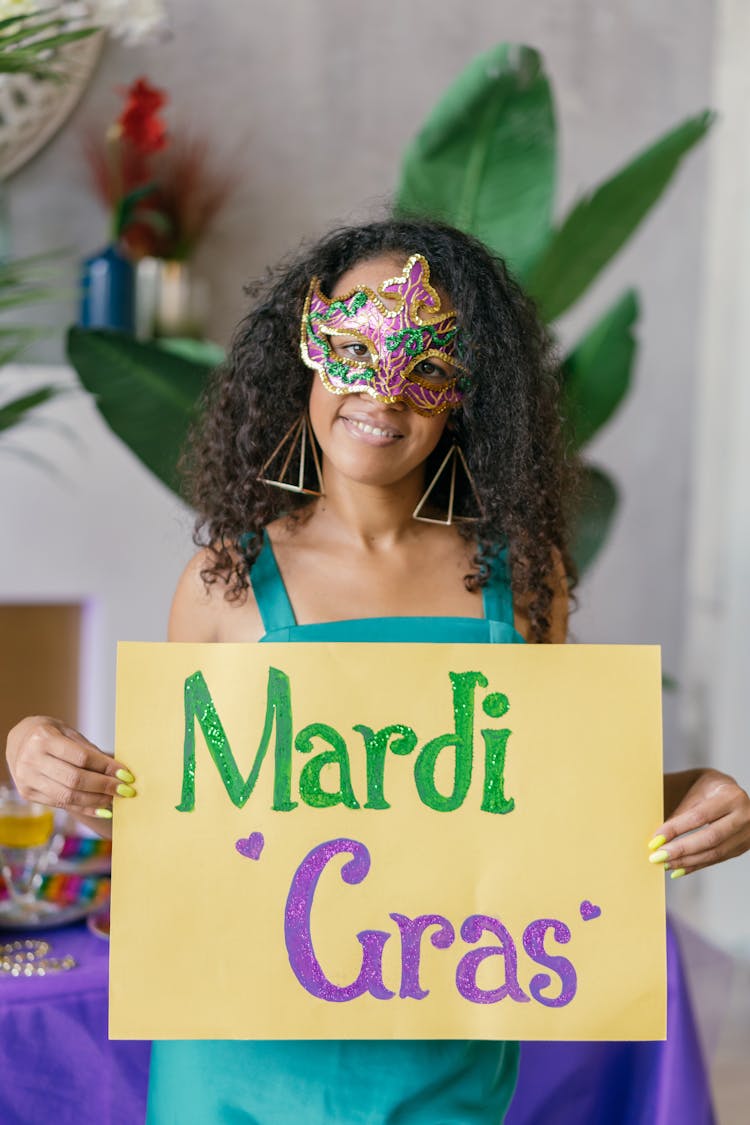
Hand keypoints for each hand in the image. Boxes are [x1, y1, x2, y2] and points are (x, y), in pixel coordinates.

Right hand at [5, 716, 135, 826]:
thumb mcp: (69, 733)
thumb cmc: (51, 734)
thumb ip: (89, 751)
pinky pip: (61, 804)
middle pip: (75, 780)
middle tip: (125, 790)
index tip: (126, 774)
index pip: (81, 757)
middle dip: (104, 786)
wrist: (20, 741)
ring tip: (115, 799)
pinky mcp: (28, 793)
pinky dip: (85, 807)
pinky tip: (102, 808)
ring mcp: (27, 778)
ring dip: (96, 800)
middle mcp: (31, 760)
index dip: (106, 767)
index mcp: (43, 739)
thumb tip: (118, 771)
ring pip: (68, 796)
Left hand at [649, 768, 749, 877]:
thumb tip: (660, 836)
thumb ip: (682, 812)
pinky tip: (680, 868)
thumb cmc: (712, 789)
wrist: (733, 793)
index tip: (656, 839)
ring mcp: (747, 834)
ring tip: (666, 863)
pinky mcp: (743, 847)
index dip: (676, 829)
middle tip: (659, 856)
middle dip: (681, 850)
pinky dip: (697, 865)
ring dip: (687, 861)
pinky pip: (718, 859)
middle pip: (710, 838)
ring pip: (715, 853)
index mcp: (731, 796)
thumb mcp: (697, 791)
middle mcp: (743, 816)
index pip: (699, 816)